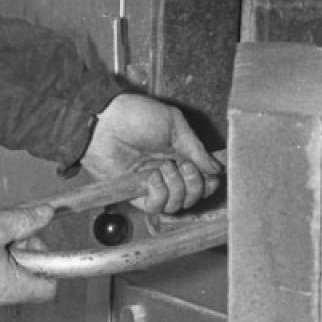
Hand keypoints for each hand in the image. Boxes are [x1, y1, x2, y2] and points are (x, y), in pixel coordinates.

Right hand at [0, 203, 58, 312]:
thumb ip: (24, 220)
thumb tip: (45, 215)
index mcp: (9, 287)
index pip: (48, 288)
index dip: (45, 262)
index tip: (31, 242)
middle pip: (27, 280)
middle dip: (21, 253)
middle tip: (3, 235)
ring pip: (6, 278)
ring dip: (2, 257)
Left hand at [81, 93, 222, 214]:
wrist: (105, 121)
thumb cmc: (135, 115)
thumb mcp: (174, 123)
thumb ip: (196, 148)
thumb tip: (216, 169)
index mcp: (180, 154)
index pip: (203, 178)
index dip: (210, 180)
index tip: (211, 173)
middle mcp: (169, 172)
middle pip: (193, 195)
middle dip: (196, 185)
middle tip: (186, 167)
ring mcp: (153, 183)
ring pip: (177, 204)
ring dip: (177, 188)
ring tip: (166, 168)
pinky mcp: (136, 193)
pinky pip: (157, 206)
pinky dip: (160, 194)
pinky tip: (154, 178)